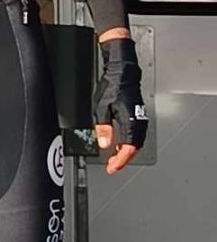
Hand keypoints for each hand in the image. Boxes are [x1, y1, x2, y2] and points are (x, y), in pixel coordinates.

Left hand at [93, 33, 146, 173]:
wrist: (123, 73)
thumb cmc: (113, 86)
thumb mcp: (101, 107)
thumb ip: (103, 127)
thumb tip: (104, 144)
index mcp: (130, 121)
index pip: (128, 148)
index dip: (120, 161)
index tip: (112, 168)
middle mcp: (138, 123)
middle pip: (134, 149)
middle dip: (123, 159)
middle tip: (112, 166)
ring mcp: (140, 120)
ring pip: (137, 144)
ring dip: (126, 153)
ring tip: (114, 159)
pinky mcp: (139, 118)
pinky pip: (137, 136)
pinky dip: (130, 145)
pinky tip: (120, 146)